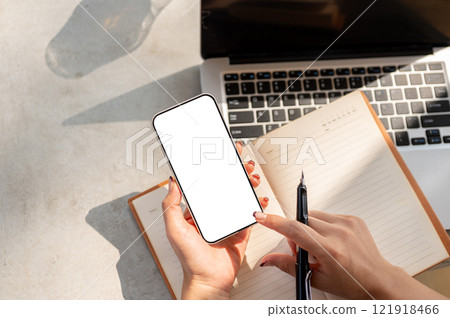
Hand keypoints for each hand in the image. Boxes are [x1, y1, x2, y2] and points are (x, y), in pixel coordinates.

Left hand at [162, 142, 267, 298]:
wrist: (209, 281)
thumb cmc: (190, 259)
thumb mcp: (174, 229)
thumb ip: (170, 206)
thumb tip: (171, 183)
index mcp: (197, 211)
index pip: (206, 183)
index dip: (213, 168)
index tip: (218, 155)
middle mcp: (213, 214)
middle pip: (226, 186)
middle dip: (235, 171)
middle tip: (240, 160)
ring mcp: (228, 221)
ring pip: (240, 195)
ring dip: (247, 183)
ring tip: (251, 175)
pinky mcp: (241, 230)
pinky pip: (251, 213)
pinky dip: (257, 204)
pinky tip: (259, 197)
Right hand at [254, 210, 447, 299]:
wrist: (378, 278)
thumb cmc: (351, 283)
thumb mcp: (317, 277)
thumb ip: (288, 265)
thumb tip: (268, 259)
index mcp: (329, 250)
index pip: (295, 230)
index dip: (274, 222)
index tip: (261, 216)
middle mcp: (339, 233)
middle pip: (302, 221)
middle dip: (295, 232)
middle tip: (302, 249)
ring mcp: (347, 224)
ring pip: (313, 216)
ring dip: (309, 227)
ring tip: (319, 245)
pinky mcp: (353, 218)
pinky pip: (327, 215)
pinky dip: (322, 225)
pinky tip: (331, 240)